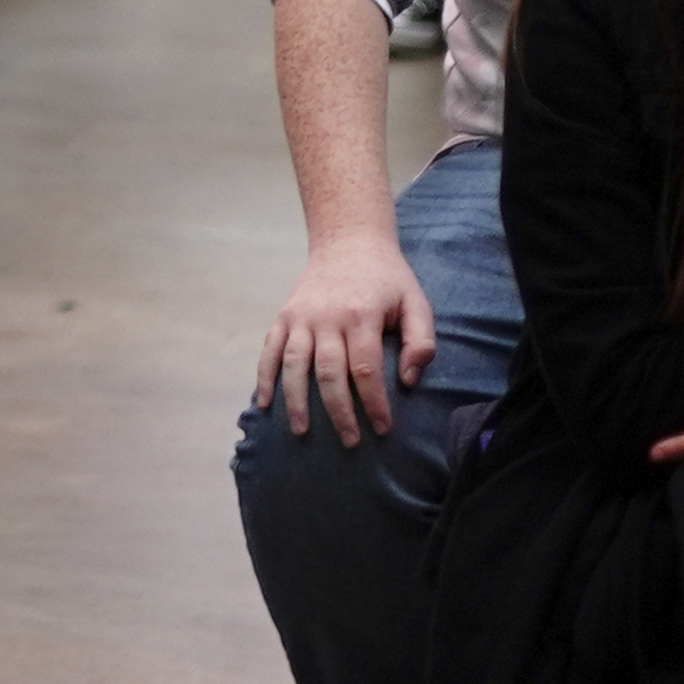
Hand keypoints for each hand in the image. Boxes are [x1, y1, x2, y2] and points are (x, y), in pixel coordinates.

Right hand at [255, 230, 435, 446]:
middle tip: (350, 442)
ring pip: (295, 364)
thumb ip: (420, 341)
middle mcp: (326, 317)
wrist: (348, 241)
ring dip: (296, 400)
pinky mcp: (284, 316)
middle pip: (329, 373)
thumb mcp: (415, 302)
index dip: (373, 402)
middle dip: (339, 412)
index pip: (365, 368)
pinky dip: (265, 376)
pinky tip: (264, 403)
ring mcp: (301, 316)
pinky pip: (270, 349)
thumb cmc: (387, 278)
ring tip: (301, 432)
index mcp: (361, 315)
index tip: (383, 428)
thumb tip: (407, 380)